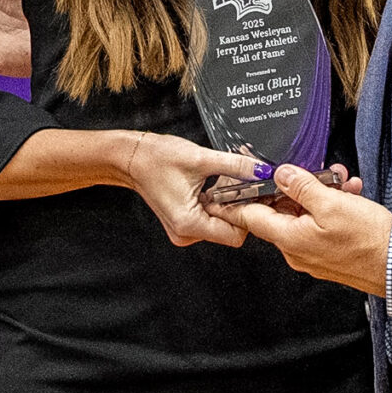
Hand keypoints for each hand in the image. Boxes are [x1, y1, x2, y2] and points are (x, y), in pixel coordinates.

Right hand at [117, 131, 260, 247]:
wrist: (131, 157)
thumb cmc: (155, 158)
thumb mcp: (201, 158)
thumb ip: (235, 166)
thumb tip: (260, 170)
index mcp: (189, 224)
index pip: (235, 235)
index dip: (248, 214)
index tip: (254, 194)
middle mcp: (186, 233)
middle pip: (229, 229)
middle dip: (238, 205)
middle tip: (238, 181)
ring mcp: (184, 229)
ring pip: (221, 222)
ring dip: (227, 202)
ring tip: (222, 179)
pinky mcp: (184, 222)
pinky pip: (210, 217)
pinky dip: (217, 202)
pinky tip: (212, 184)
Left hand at [219, 164, 391, 293]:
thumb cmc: (369, 241)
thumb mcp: (332, 203)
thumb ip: (302, 187)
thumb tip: (281, 174)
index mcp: (290, 239)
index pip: (251, 216)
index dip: (241, 197)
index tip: (229, 187)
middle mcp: (297, 251)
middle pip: (281, 212)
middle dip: (296, 187)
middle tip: (313, 171)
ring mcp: (313, 255)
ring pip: (305, 217)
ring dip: (319, 195)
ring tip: (341, 182)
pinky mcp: (330, 255)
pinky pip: (321, 227)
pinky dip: (332, 210)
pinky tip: (349, 196)